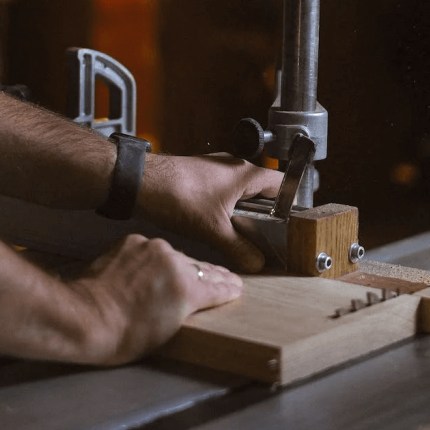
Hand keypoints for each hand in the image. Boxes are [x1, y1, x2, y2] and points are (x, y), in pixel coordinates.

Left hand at [69, 234, 241, 364]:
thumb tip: (193, 301)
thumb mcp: (168, 330)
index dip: (228, 289)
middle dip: (211, 276)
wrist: (85, 318)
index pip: (217, 286)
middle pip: (199, 268)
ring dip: (179, 266)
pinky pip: (150, 250)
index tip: (236, 288)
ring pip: (175, 256)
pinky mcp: (132, 242)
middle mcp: (173, 261)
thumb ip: (187, 308)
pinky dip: (153, 260)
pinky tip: (151, 270)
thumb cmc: (123, 335)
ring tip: (185, 276)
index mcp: (187, 288)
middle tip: (225, 279)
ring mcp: (151, 248)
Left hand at [135, 153, 282, 272]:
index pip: (282, 184)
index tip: (289, 226)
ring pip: (241, 192)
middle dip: (264, 214)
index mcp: (246, 174)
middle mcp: (234, 166)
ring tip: (238, 234)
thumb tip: (257, 263)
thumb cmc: (177, 194)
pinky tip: (214, 224)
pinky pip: (223, 191)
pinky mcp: (201, 175)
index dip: (289, 205)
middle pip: (262, 191)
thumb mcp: (213, 229)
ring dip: (242, 212)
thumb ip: (239, 248)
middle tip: (263, 236)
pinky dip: (225, 208)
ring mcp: (216, 169)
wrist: (140, 182)